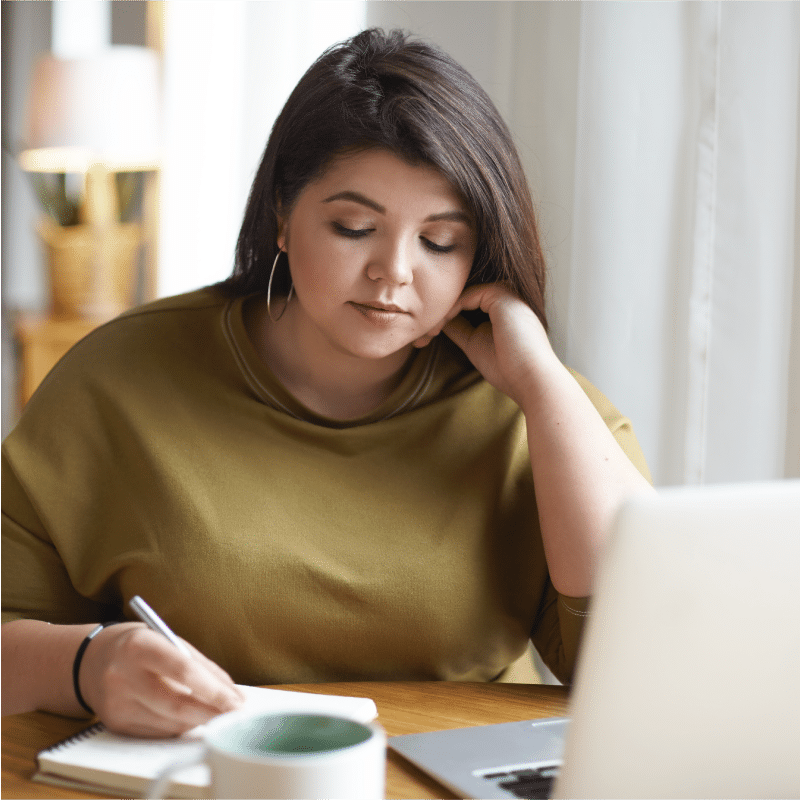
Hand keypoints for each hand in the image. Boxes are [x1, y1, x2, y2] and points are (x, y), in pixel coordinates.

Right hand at [80, 622, 244, 736]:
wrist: (93, 660)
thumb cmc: (141, 646)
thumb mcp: (169, 640)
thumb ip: (199, 664)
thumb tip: (230, 693)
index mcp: (140, 646)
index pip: (184, 671)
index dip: (213, 690)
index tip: (236, 701)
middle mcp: (124, 675)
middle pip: (176, 704)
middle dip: (211, 713)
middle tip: (233, 715)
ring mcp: (117, 703)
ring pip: (169, 723)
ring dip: (198, 722)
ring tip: (217, 715)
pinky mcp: (116, 723)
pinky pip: (157, 732)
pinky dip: (179, 727)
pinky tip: (190, 719)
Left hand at [421, 284, 559, 407]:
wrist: (531, 378)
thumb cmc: (508, 369)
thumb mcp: (475, 345)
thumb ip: (460, 329)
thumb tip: (440, 322)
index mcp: (503, 309)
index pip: (466, 306)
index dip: (443, 319)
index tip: (424, 339)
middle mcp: (506, 297)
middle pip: (462, 298)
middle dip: (439, 314)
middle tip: (420, 337)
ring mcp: (506, 293)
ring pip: (462, 294)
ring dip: (441, 312)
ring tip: (427, 333)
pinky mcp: (501, 294)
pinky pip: (466, 294)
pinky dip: (450, 309)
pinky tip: (440, 326)